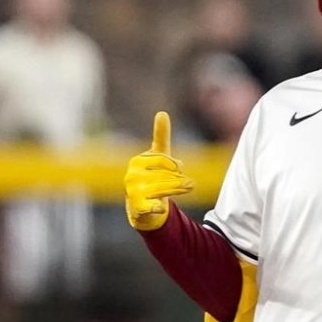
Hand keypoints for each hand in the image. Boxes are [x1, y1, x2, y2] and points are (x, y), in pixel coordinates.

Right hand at [124, 111, 193, 230]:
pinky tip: (161, 208)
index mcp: (137, 161)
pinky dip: (159, 208)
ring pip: (164, 190)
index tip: (180, 168)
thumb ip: (160, 136)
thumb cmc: (152, 176)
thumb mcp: (158, 156)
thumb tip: (162, 112)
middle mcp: (131, 176)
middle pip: (166, 175)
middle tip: (190, 184)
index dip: (175, 165)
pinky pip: (153, 207)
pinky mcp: (137, 208)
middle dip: (181, 179)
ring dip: (179, 189)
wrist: (141, 206)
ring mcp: (133, 192)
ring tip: (189, 187)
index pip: (163, 160)